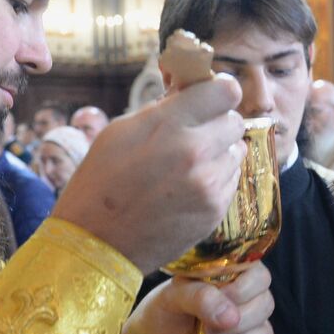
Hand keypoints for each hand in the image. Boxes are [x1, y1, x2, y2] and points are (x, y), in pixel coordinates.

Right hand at [52, 75, 245, 273]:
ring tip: (187, 165)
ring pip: (237, 151)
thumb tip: (189, 89)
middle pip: (235, 119)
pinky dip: (216, 179)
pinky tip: (188, 187)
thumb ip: (162, 107)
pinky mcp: (216, 210)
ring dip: (219, 152)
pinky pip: (232, 180)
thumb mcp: (121, 131)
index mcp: (170, 125)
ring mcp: (209, 184)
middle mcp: (197, 152)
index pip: (226, 90)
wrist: (97, 244)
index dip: (218, 91)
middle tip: (194, 133)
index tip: (208, 97)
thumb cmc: (100, 182)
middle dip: (217, 122)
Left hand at [120, 263, 274, 333]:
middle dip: (240, 321)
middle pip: (266, 305)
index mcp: (230, 277)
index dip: (246, 288)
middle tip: (207, 329)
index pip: (258, 275)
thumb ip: (200, 297)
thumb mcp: (172, 297)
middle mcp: (244, 302)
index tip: (223, 298)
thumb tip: (231, 316)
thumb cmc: (162, 313)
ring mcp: (246, 330)